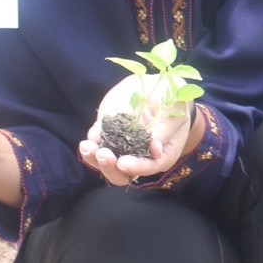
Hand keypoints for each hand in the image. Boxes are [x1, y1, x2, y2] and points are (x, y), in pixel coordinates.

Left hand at [79, 72, 194, 184]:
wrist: (159, 89)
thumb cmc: (174, 102)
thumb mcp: (174, 112)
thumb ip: (165, 129)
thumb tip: (156, 149)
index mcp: (162, 154)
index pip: (149, 166)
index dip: (136, 166)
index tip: (123, 162)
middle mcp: (140, 156)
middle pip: (123, 174)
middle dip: (110, 167)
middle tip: (103, 154)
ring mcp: (123, 146)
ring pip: (106, 162)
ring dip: (94, 158)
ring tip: (87, 147)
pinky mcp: (110, 133)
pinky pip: (98, 143)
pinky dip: (92, 141)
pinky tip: (90, 138)